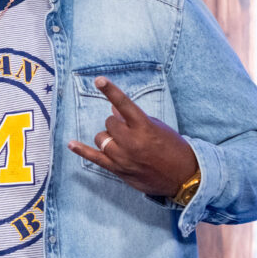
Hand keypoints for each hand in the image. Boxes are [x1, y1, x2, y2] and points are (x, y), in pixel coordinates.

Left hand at [67, 77, 197, 197]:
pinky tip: (71, 144)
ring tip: (124, 144)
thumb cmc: (173, 148)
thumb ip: (134, 118)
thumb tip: (113, 109)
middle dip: (116, 124)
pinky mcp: (118, 170)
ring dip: (109, 138)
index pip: (124, 104)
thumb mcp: (157, 128)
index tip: (98, 80)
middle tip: (130, 132)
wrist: (185, 177)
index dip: (111, 91)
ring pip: (102, 138)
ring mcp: (123, 157)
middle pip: (109, 123)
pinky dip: (81, 150)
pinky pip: (94, 158)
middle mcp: (132, 141)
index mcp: (144, 127)